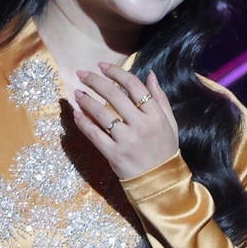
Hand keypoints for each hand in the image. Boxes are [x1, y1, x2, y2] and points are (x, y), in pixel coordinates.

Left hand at [70, 61, 179, 180]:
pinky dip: (84, 123)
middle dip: (95, 81)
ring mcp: (126, 140)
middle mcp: (141, 125)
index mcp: (155, 115)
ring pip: (102, 114)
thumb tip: (149, 74)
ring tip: (77, 93)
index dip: (116, 73)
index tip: (102, 66)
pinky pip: (95, 134)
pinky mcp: (114, 154)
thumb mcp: (169, 122)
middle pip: (114, 96)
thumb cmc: (164, 149)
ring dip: (86, 101)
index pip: (134, 86)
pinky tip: (77, 114)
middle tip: (82, 74)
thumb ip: (160, 98)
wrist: (160, 181)